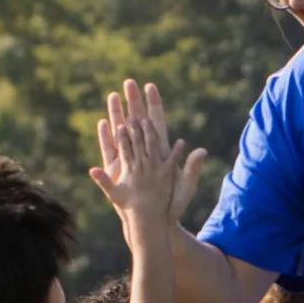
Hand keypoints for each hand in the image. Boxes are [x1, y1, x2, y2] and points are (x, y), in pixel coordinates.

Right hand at [96, 80, 207, 224]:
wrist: (158, 220)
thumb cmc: (174, 204)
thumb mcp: (185, 186)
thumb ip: (191, 169)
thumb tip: (201, 151)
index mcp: (162, 151)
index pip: (157, 122)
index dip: (154, 104)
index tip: (150, 86)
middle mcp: (145, 151)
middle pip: (138, 120)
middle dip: (133, 101)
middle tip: (128, 82)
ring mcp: (131, 158)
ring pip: (123, 130)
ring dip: (117, 113)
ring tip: (112, 96)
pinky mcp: (119, 169)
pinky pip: (111, 149)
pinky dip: (107, 135)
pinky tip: (103, 123)